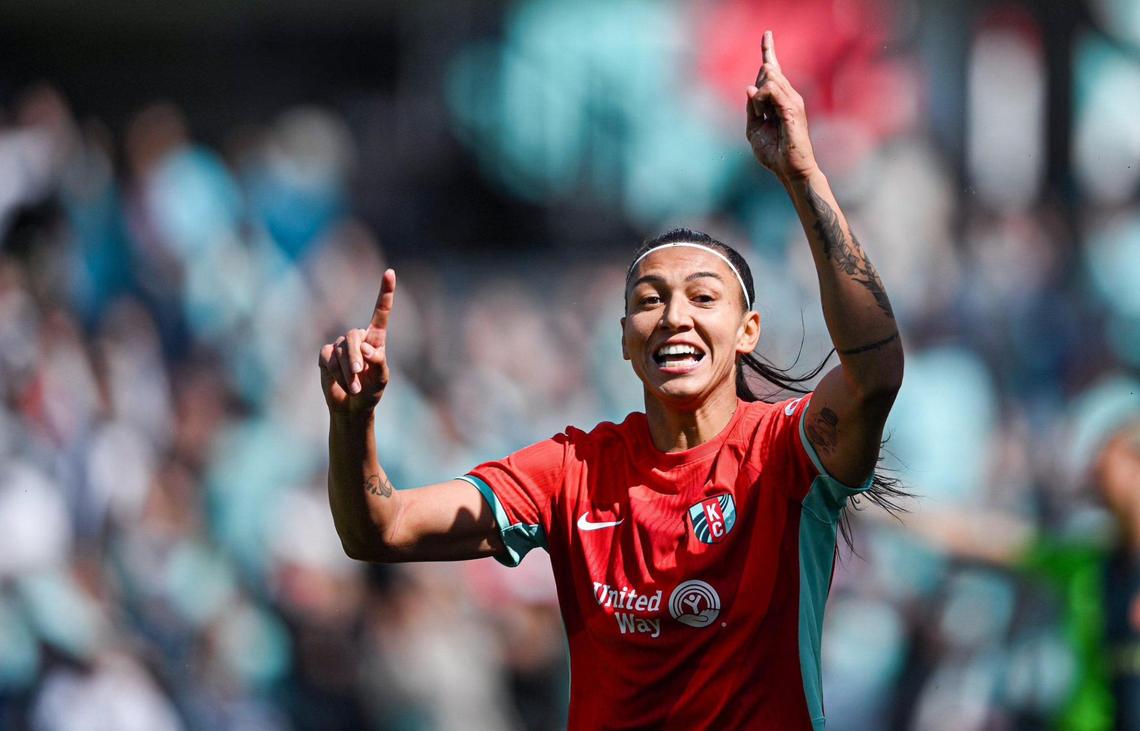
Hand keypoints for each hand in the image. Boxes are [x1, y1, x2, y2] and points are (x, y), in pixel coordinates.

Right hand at [319, 268, 395, 413]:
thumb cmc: (371, 392)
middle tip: (358, 375)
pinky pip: (327, 359)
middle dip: (353, 358)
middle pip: (353, 337)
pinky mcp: (326, 354)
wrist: (352, 406)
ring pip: (340, 351)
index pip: (380, 312)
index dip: (385, 292)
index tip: (390, 272)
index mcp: (375, 339)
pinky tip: (339, 382)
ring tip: (353, 388)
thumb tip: (365, 347)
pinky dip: (334, 374)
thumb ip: (378, 362)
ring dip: (346, 372)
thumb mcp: (381, 380)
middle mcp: (357, 338)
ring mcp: (340, 345)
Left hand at [746, 30, 817, 183]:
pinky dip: (761, 99)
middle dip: (757, 88)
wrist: (790, 170)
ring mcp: (793, 101)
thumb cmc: (775, 153)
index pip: (773, 72)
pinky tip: (762, 111)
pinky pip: (772, 90)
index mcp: (780, 101)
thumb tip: (749, 88)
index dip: (769, 51)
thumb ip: (752, 109)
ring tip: (762, 116)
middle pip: (768, 73)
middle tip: (760, 113)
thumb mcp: (754, 130)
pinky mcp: (792, 109)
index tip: (767, 34)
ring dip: (758, 97)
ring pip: (769, 79)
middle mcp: (789, 97)